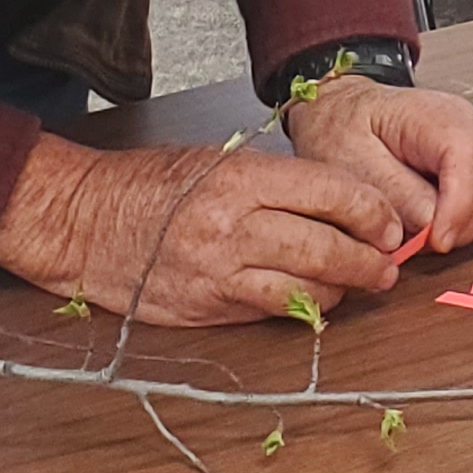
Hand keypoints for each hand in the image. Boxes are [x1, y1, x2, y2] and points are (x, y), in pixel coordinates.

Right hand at [0, 132, 408, 326]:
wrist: (85, 221)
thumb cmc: (152, 185)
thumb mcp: (218, 160)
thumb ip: (279, 183)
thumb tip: (345, 206)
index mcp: (241, 178)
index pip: (333, 194)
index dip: (373, 214)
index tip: (388, 225)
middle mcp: (233, 226)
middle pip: (328, 248)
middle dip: (370, 262)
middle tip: (386, 267)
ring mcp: (220, 273)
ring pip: (307, 291)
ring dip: (341, 292)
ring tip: (354, 284)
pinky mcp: (208, 309)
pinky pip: (272, 313)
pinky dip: (301, 308)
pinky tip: (311, 299)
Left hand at [282, 78, 472, 255]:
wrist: (342, 112)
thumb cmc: (343, 127)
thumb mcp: (349, 158)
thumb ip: (390, 189)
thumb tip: (429, 222)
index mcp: (433, 114)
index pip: (470, 155)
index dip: (461, 205)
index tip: (436, 240)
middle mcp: (467, 124)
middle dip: (466, 222)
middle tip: (425, 243)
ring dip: (467, 225)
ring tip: (424, 233)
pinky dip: (465, 221)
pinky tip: (433, 224)